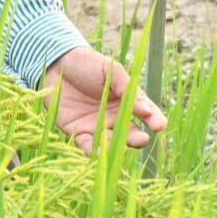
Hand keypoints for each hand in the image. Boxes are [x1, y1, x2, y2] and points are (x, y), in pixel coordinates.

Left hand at [42, 47, 167, 154]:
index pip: (146, 113)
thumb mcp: (110, 70)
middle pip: (131, 132)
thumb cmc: (87, 64)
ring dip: (118, 147)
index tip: (159, 124)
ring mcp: (98, 126)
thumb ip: (126, 87)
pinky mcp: (78, 132)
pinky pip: (88, 146)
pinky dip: (94, 151)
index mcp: (126, 100)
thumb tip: (146, 109)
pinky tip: (100, 153)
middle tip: (143, 139)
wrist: (57, 64)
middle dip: (138, 138)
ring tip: (124, 147)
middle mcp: (115, 117)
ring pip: (112, 142)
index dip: (154, 119)